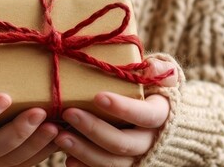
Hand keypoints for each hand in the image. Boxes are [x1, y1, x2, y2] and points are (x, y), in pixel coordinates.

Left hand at [54, 59, 178, 166]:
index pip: (146, 115)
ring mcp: (137, 157)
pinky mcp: (125, 166)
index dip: (123, 108)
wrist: (161, 121)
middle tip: (69, 114)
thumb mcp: (163, 77)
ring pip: (112, 161)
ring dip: (84, 151)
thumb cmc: (155, 92)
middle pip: (123, 143)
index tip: (98, 96)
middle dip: (94, 130)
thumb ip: (160, 70)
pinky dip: (85, 166)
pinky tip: (68, 159)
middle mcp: (151, 141)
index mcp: (162, 116)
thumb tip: (152, 67)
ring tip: (60, 137)